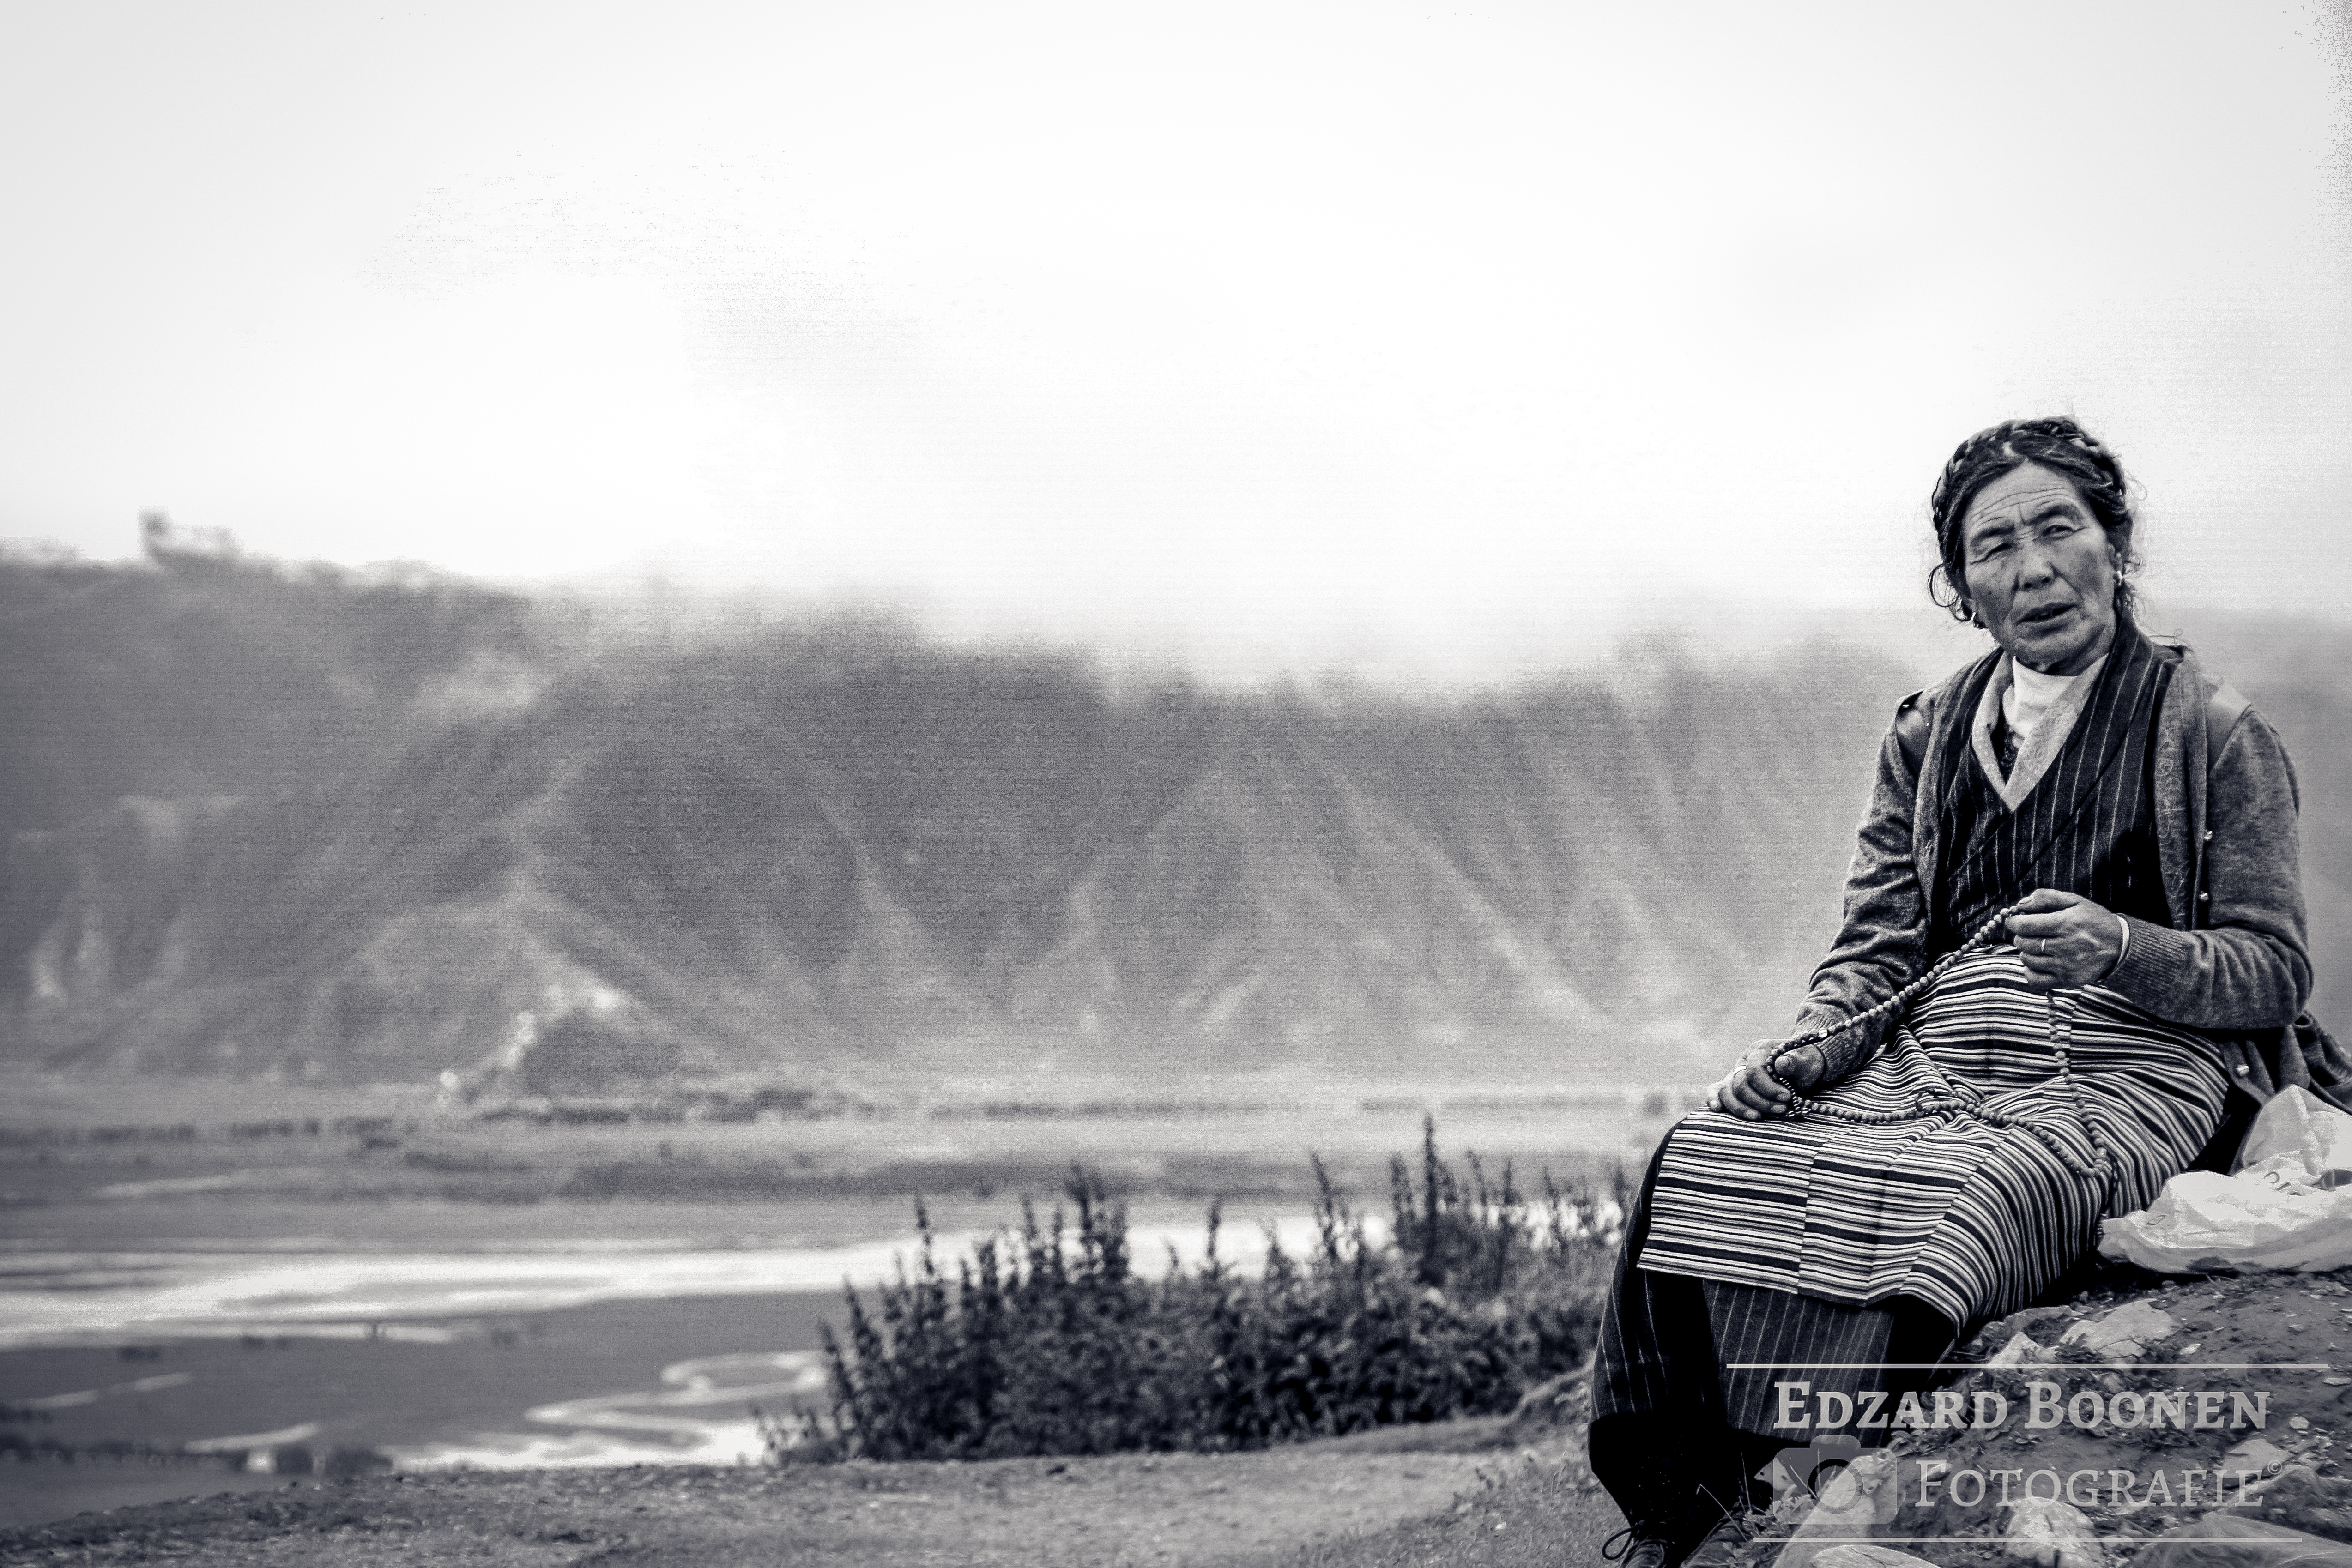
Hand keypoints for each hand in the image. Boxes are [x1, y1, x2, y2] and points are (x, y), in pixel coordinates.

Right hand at [1706, 1038, 1825, 1120]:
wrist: (1802, 1067)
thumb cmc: (1804, 1064)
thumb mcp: (1806, 1061)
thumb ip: (1795, 1062)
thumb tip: (1782, 1064)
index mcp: (1759, 1050)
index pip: (1754, 1071)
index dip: (1768, 1088)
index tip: (1787, 1098)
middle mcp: (1744, 1061)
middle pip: (1741, 1084)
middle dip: (1760, 1101)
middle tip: (1782, 1109)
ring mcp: (1736, 1073)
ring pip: (1727, 1092)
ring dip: (1742, 1108)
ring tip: (1759, 1117)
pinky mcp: (1732, 1086)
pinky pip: (1717, 1090)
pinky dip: (1713, 1099)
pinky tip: (1717, 1109)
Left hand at [2003, 888, 2123, 992]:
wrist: (2119, 945)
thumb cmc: (2094, 920)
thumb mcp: (2074, 901)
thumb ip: (2045, 897)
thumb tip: (2021, 904)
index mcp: (2065, 924)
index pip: (2024, 926)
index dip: (2014, 922)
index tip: (2016, 921)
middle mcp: (2065, 947)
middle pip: (2024, 943)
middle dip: (2021, 935)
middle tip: (2030, 932)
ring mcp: (2065, 966)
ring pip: (2027, 960)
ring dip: (2027, 951)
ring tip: (2038, 946)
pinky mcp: (2067, 980)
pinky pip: (2035, 980)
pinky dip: (2030, 971)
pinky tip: (2038, 962)